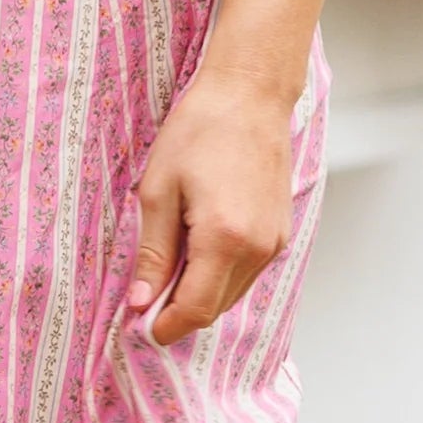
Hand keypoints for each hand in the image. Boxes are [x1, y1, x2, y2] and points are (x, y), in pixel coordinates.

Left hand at [124, 69, 299, 349]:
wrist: (250, 95)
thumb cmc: (200, 131)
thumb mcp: (159, 191)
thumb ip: (153, 252)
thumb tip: (142, 301)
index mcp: (224, 239)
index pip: (195, 310)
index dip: (165, 326)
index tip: (141, 324)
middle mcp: (257, 248)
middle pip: (215, 308)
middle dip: (179, 311)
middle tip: (147, 293)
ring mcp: (274, 242)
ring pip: (232, 294)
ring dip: (200, 292)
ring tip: (171, 261)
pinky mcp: (280, 233)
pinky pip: (247, 273)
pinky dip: (221, 274)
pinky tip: (198, 247)